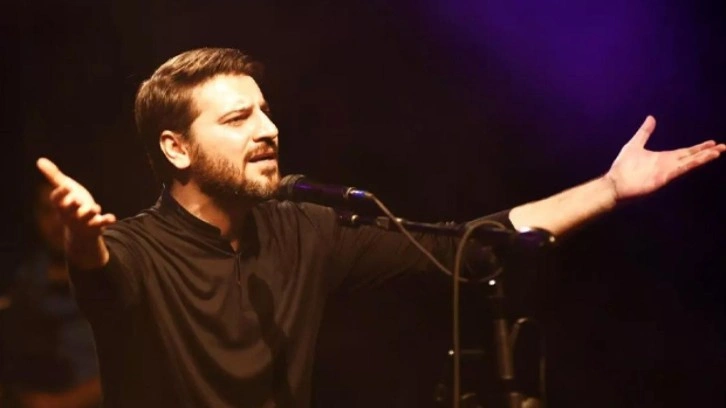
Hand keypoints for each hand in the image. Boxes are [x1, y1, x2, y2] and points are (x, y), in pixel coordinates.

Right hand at [36, 158, 115, 236]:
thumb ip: (54, 176)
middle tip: (76, 201)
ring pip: (86, 218)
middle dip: (73, 206)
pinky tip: (112, 218)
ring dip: (90, 213)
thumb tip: (40, 160)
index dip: (60, 193)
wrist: (81, 229)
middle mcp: (70, 214)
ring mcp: (83, 221)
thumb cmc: (71, 204)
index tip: (65, 186)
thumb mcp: (64, 189)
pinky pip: (101, 224)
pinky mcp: (96, 226)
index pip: (57, 200)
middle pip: (70, 210)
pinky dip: (106, 221)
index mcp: (61, 204)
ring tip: (95, 208)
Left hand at [605, 115, 724, 200]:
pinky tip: (701, 160)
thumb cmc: (622, 167)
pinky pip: (679, 170)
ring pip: (689, 163)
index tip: (712, 143)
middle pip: (691, 157)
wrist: (614, 183)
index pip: (685, 152)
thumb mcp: (635, 144)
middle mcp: (668, 165)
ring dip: (703, 158)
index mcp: (663, 158)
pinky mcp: (663, 178)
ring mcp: (666, 172)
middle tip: (723, 147)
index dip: (698, 148)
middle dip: (707, 152)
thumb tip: (651, 118)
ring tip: (718, 152)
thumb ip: (645, 132)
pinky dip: (690, 164)